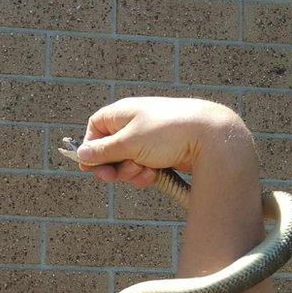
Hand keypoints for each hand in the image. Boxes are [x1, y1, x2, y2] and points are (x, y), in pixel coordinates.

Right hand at [76, 97, 253, 182]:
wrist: (209, 136)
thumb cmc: (167, 132)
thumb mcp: (129, 142)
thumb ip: (103, 151)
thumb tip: (81, 154)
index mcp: (121, 114)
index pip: (95, 129)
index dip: (91, 148)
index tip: (91, 165)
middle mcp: (133, 125)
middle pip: (109, 150)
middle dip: (112, 166)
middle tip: (113, 178)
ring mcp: (149, 140)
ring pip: (127, 162)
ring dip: (130, 172)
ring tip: (144, 171)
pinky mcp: (162, 154)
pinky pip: (144, 167)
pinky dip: (145, 174)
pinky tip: (154, 175)